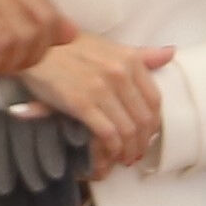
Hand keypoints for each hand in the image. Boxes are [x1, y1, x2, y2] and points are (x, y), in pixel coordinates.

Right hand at [20, 35, 165, 173]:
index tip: (147, 136)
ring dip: (128, 150)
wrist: (35, 49)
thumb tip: (170, 53)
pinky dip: (112, 150)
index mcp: (130, 60)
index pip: (155, 100)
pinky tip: (109, 155)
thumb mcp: (108, 46)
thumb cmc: (69, 48)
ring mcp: (101, 88)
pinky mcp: (81, 103)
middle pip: (143, 119)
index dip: (153, 124)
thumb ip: (141, 54)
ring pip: (128, 130)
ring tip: (123, 158)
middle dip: (142, 143)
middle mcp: (119, 73)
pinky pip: (108, 134)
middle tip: (135, 154)